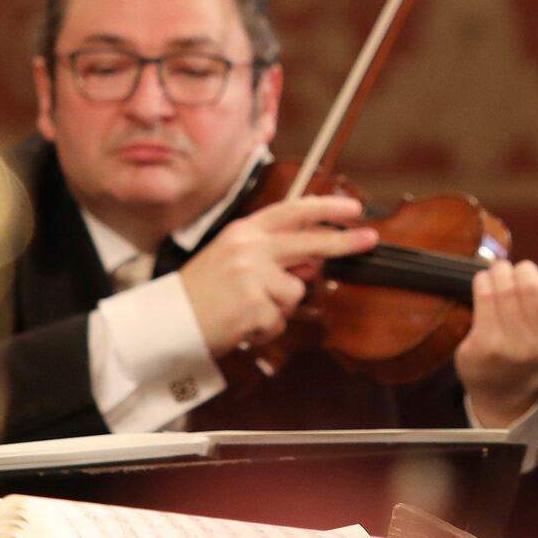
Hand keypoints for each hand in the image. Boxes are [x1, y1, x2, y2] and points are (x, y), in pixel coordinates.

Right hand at [175, 194, 377, 358]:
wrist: (167, 323)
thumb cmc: (199, 294)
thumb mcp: (231, 260)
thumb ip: (270, 256)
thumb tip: (312, 264)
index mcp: (243, 231)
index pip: (292, 211)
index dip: (326, 207)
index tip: (353, 206)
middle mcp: (249, 247)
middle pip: (310, 242)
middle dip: (344, 241)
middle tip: (370, 238)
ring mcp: (252, 276)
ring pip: (295, 293)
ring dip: (278, 309)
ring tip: (246, 311)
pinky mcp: (254, 306)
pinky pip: (279, 321)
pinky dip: (264, 330)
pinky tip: (240, 327)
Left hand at [456, 254, 537, 428]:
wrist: (503, 385)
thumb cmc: (536, 341)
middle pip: (530, 284)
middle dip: (523, 271)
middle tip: (519, 276)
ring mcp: (514, 347)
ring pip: (504, 285)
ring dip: (501, 272)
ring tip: (501, 277)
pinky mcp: (486, 344)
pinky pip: (485, 293)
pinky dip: (484, 281)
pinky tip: (486, 287)